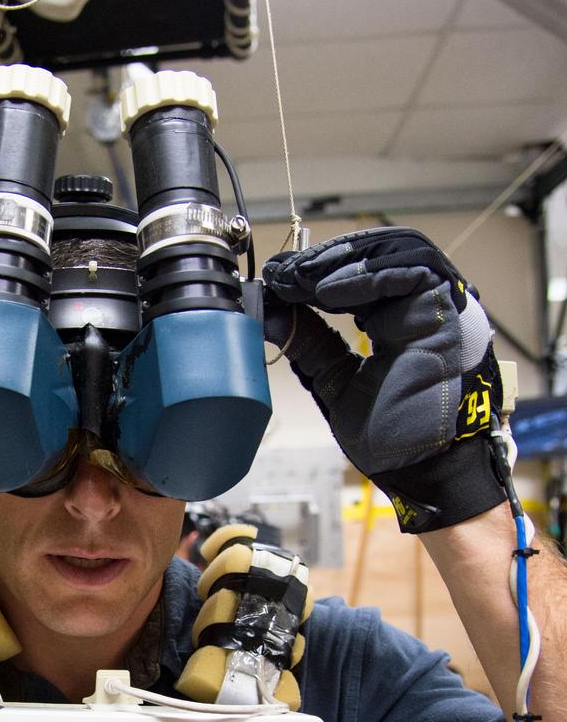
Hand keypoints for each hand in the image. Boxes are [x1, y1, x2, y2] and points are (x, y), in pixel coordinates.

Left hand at [261, 226, 506, 532]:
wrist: (424, 469)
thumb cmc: (391, 436)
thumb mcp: (335, 382)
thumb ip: (309, 344)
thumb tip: (270, 314)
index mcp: (394, 322)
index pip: (354, 276)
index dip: (312, 272)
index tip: (274, 277)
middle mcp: (420, 306)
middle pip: (374, 254)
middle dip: (322, 261)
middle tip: (281, 273)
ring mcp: (438, 305)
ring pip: (395, 251)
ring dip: (343, 261)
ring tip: (301, 279)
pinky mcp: (451, 309)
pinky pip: (411, 272)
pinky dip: (367, 275)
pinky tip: (329, 291)